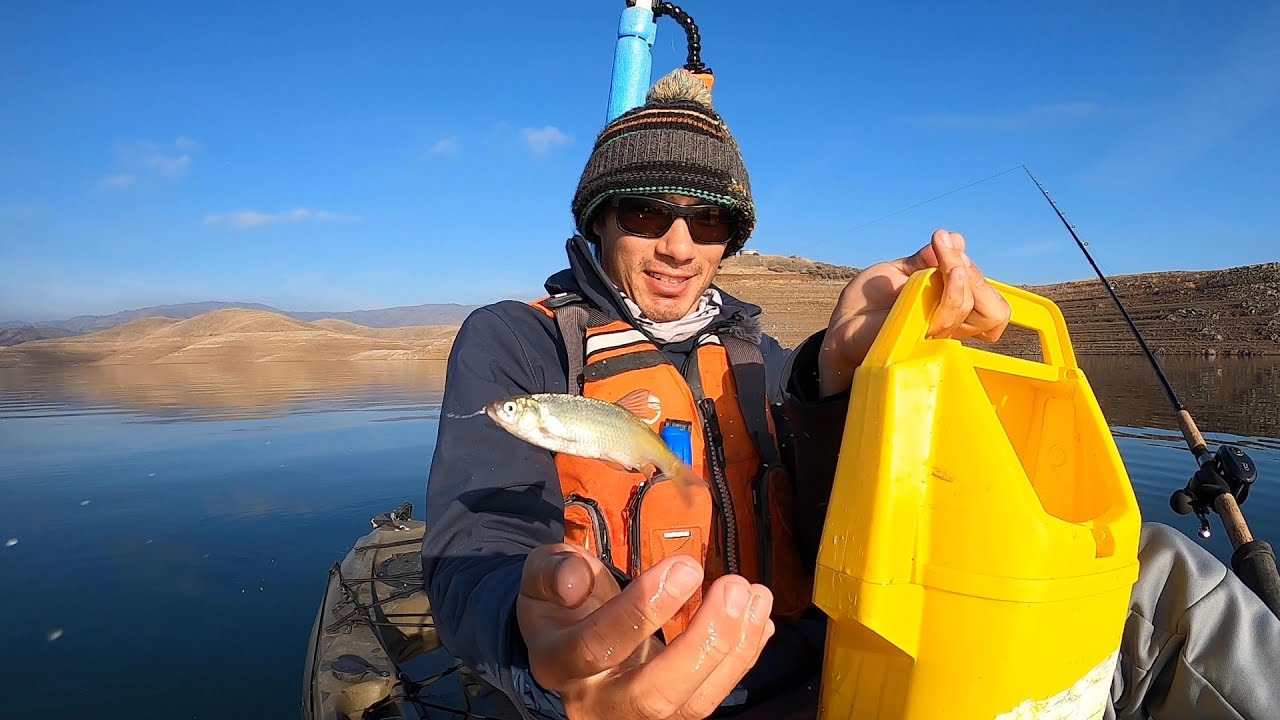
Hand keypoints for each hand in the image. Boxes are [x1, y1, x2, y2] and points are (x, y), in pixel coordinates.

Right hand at [517, 543, 775, 719]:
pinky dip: (742, 659)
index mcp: (558, 663)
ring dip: (733, 651)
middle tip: (734, 587)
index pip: (598, 647)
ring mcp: (638, 716)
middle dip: (703, 642)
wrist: (565, 636)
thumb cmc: (560, 600)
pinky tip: (760, 619)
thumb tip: (576, 578)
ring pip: (693, 705)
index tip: (686, 566)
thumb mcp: (541, 574)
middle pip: (654, 696)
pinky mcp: (673, 712)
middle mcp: (597, 703)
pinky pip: (711, 697)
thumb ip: (552, 571)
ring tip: (755, 596)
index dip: (643, 609)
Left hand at [818, 229, 1010, 396]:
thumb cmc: (869, 302)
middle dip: (972, 271)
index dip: (976, 274)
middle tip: (944, 243)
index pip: (992, 303)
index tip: (948, 242)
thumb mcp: (900, 271)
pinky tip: (932, 270)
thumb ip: (927, 260)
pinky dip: (949, 288)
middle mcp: (952, 327)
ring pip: (975, 308)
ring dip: (959, 272)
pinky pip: (948, 315)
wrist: (841, 324)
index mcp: (952, 312)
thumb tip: (957, 239)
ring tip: (939, 248)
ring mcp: (939, 336)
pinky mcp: (922, 339)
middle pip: (994, 309)